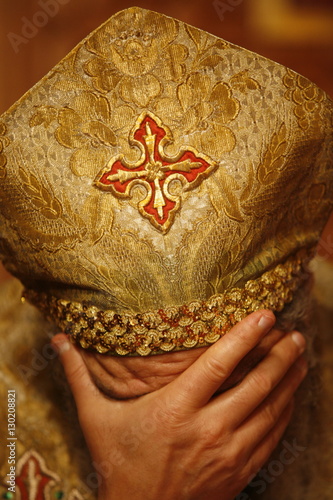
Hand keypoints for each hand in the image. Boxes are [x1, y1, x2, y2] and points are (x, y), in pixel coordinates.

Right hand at [52, 310, 306, 499]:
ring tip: (302, 356)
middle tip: (295, 333)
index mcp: (174, 409)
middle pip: (255, 384)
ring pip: (271, 409)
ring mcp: (228, 453)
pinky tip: (292, 396)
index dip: (244, 336)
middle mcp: (207, 429)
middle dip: (280, 355)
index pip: (218, 364)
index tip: (265, 314)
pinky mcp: (239, 472)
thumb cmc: (118, 465)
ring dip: (290, 380)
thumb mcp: (94, 419)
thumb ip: (79, 376)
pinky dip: (286, 413)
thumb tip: (58, 339)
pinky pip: (272, 437)